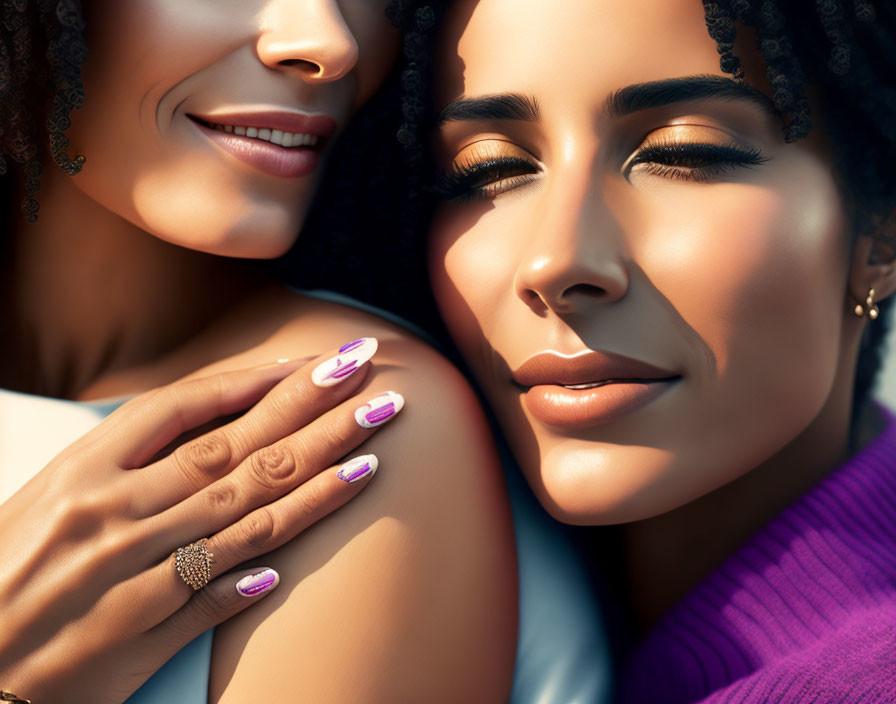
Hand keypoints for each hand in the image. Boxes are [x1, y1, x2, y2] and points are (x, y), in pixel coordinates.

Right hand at [0, 338, 401, 703]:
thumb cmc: (5, 570)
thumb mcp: (49, 496)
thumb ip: (124, 461)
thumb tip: (214, 425)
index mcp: (81, 471)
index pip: (181, 408)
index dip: (251, 382)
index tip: (309, 362)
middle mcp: (111, 514)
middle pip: (231, 450)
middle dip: (308, 408)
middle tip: (366, 371)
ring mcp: (128, 575)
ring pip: (242, 514)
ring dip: (315, 477)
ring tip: (371, 444)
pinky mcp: (137, 635)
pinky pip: (213, 594)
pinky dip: (261, 567)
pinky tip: (314, 538)